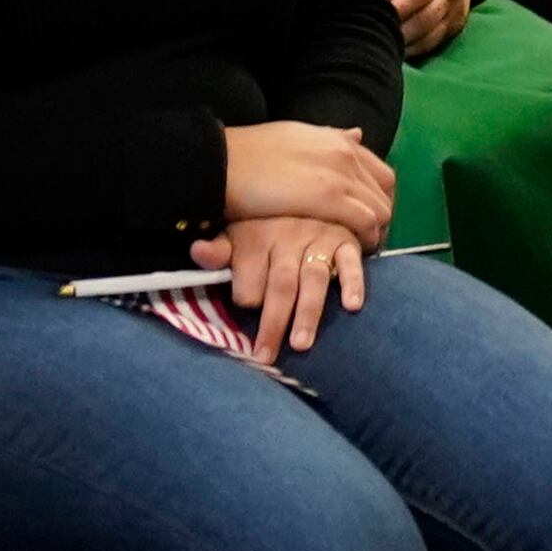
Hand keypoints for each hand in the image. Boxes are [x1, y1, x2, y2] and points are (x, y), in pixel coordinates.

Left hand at [184, 212, 372, 358]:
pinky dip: (353, 283)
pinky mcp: (346, 241)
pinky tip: (353, 306)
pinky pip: (351, 263)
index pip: (250, 279)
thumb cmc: (264, 225)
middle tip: (266, 356)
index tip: (245, 317)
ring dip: (308, 314)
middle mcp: (288, 237)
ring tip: (301, 345)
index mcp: (256, 237)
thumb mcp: (235, 233)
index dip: (247, 300)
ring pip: (313, 280)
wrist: (305, 194)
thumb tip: (197, 251)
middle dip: (273, 322)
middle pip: (280, 286)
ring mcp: (320, 239)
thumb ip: (218, 250)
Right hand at [219, 120, 392, 250]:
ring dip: (375, 230)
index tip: (365, 216)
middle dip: (379, 215)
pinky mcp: (331, 198)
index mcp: (337, 140)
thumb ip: (328, 139)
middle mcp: (346, 153)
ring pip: (381, 208)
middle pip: (385, 191)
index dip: (377, 197)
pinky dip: (367, 237)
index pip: (379, 172)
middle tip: (364, 237)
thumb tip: (356, 134)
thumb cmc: (248, 155)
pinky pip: (367, 221)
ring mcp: (341, 175)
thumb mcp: (296, 138)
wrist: (220, 162)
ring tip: (358, 247)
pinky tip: (354, 250)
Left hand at [369, 0, 474, 61]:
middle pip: (425, 17)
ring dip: (403, 41)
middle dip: (398, 27)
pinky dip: (411, 48)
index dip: (398, 5)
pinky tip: (395, 48)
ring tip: (381, 41)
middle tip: (374, 31)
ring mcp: (455, 13)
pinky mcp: (453, 29)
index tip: (375, 12)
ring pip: (428, 35)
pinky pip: (430, 45)